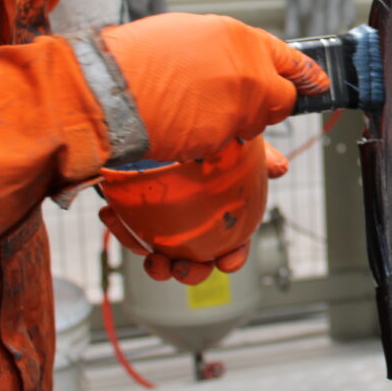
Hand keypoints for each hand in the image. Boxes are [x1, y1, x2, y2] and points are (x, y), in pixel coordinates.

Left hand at [99, 138, 288, 285]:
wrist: (165, 118)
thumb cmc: (211, 135)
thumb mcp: (239, 142)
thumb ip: (261, 155)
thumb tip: (281, 167)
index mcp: (223, 213)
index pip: (235, 243)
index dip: (234, 257)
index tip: (227, 263)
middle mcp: (195, 221)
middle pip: (197, 260)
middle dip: (191, 272)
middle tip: (182, 269)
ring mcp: (164, 220)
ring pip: (161, 255)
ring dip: (156, 265)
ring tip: (151, 259)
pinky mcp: (135, 212)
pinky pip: (127, 229)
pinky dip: (120, 228)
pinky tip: (111, 215)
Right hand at [100, 13, 329, 162]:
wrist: (109, 88)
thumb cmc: (138, 57)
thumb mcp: (189, 34)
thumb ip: (227, 52)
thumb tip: (244, 67)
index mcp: (243, 39)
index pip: (290, 59)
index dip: (305, 74)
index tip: (317, 83)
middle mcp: (252, 74)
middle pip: (281, 99)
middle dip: (266, 104)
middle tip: (232, 101)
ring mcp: (241, 110)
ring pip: (254, 126)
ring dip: (235, 123)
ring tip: (194, 109)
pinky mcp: (225, 140)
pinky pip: (228, 145)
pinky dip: (212, 140)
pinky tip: (184, 125)